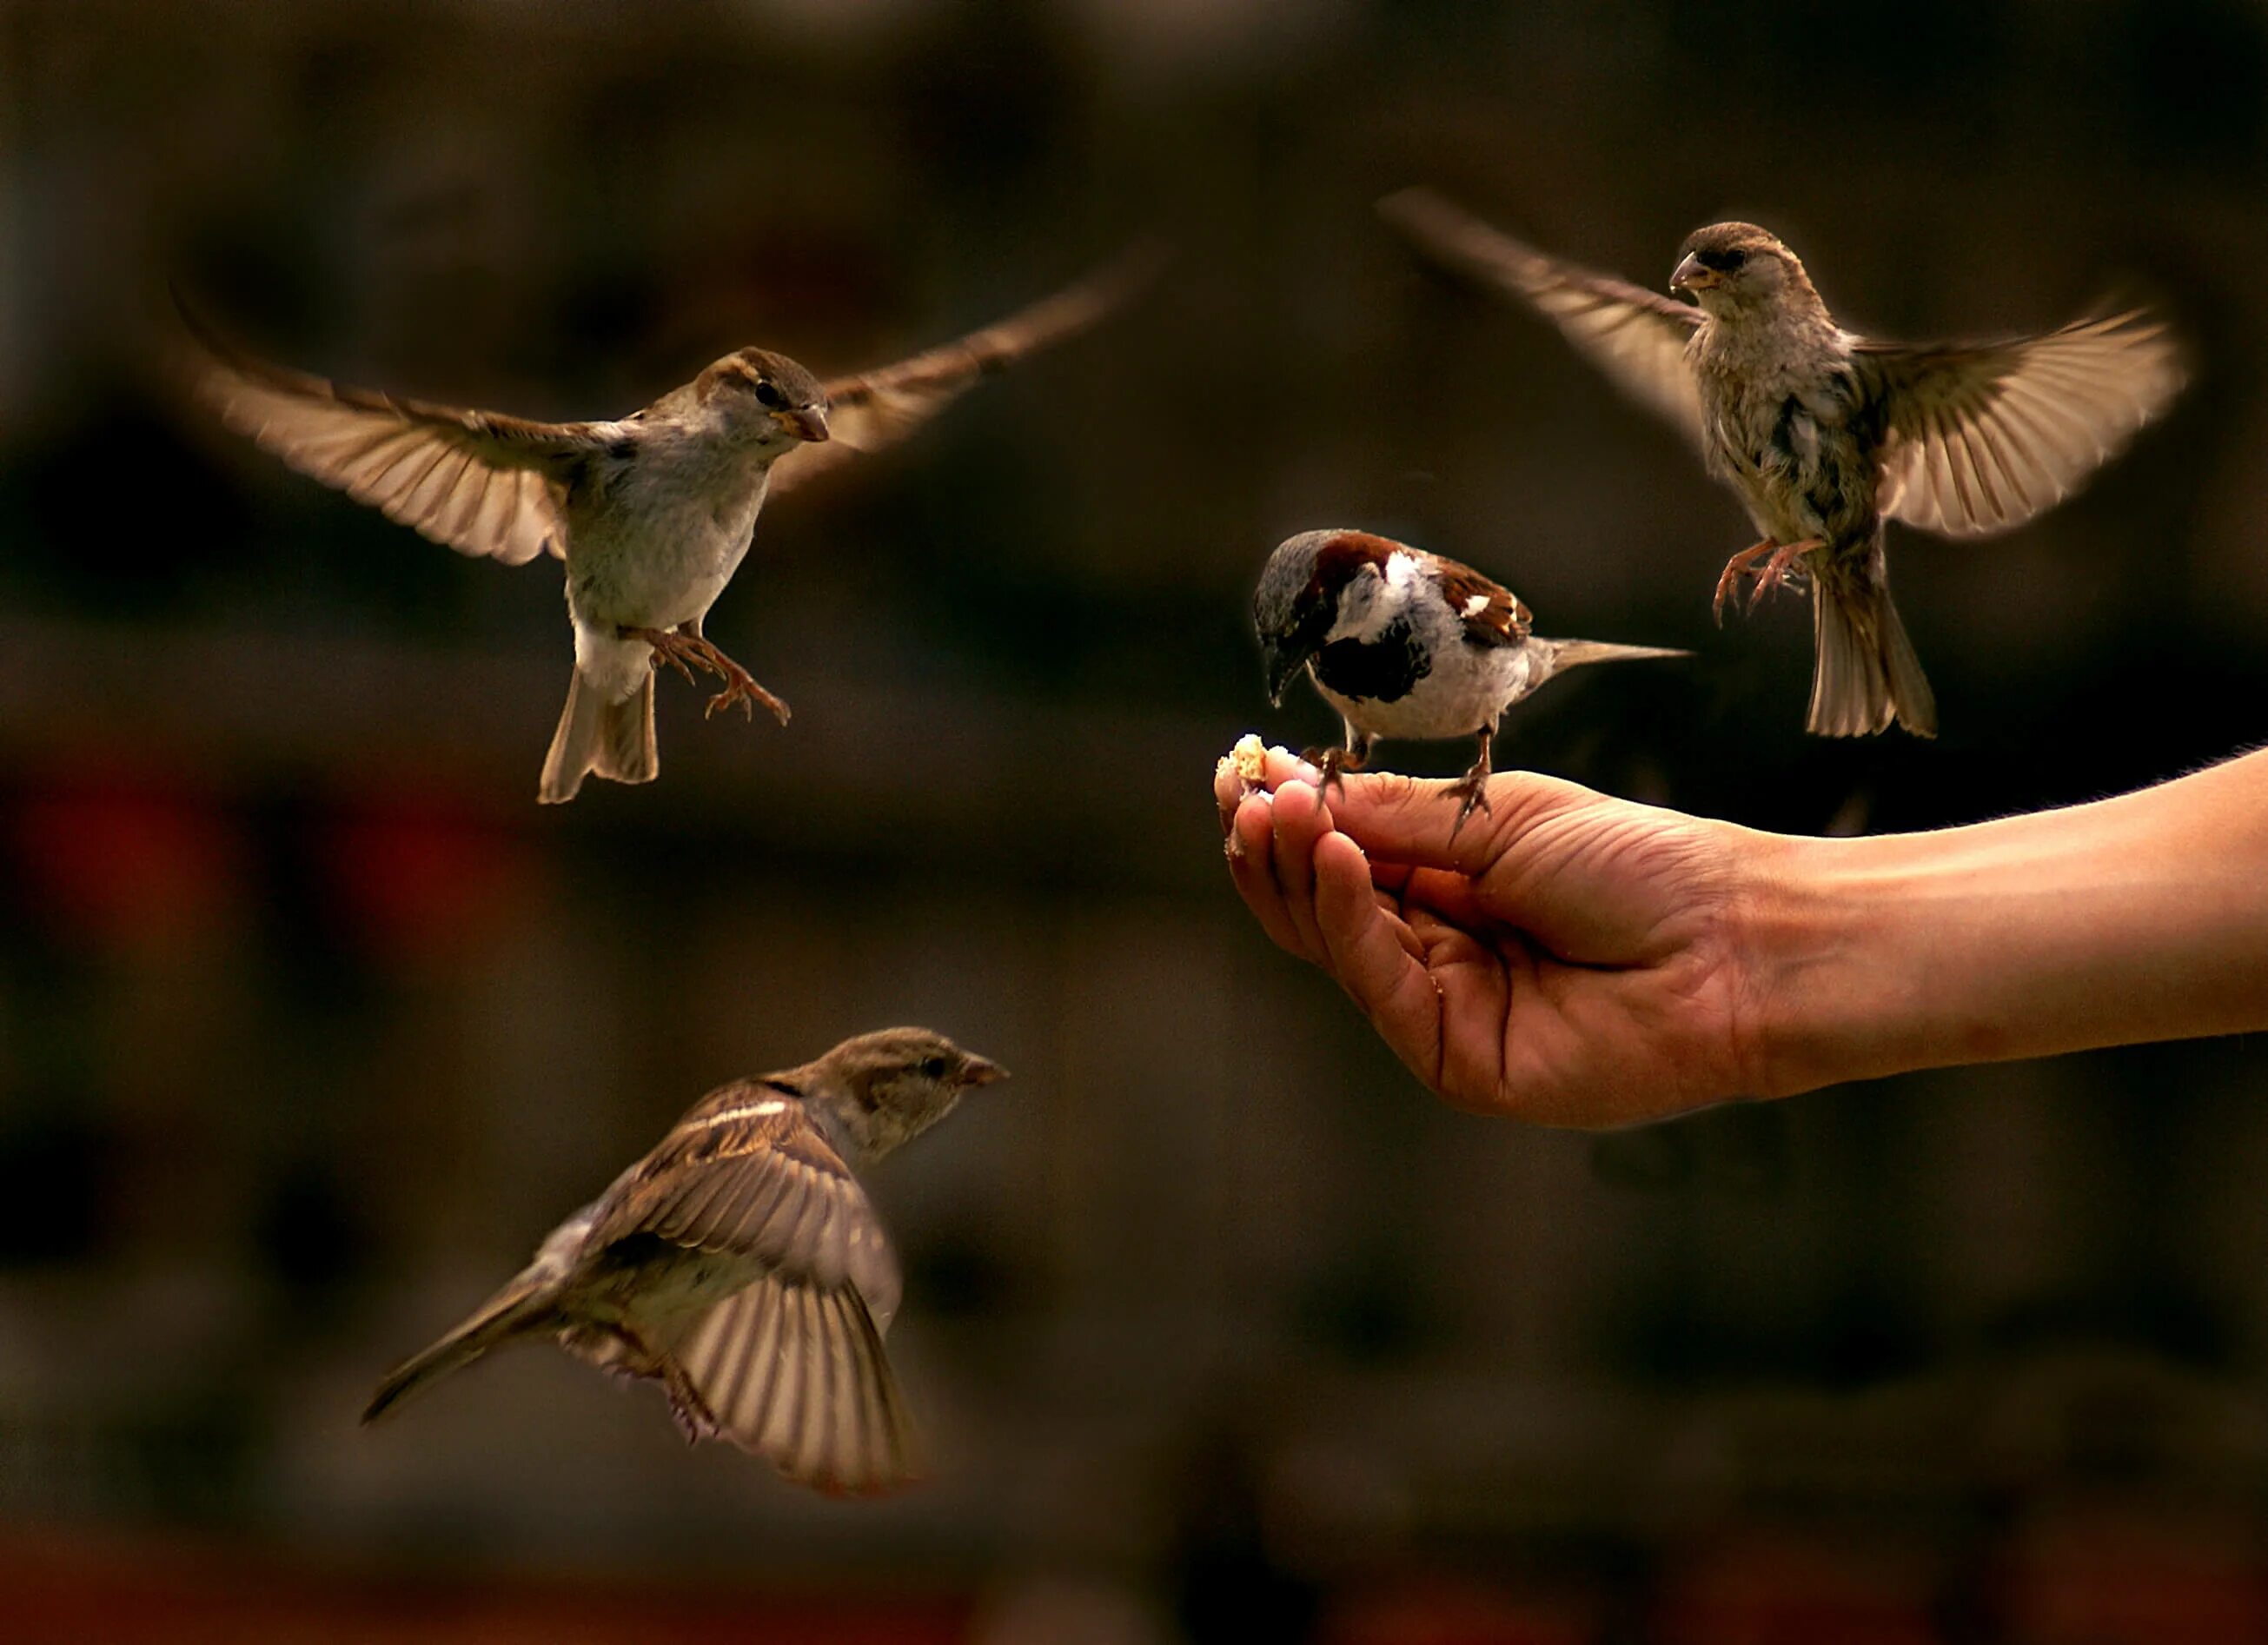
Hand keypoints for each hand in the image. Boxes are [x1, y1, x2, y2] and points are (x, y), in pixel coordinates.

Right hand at [1216, 746, 1772, 1127]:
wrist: (1734, 940)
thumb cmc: (1643, 867)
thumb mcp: (1501, 816)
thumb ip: (1396, 818)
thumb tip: (1296, 791)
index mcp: (1452, 892)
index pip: (1342, 859)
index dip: (1290, 819)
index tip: (1244, 770)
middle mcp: (1438, 955)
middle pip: (1321, 909)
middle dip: (1276, 846)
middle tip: (1244, 791)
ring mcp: (1443, 1011)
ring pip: (1335, 948)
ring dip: (1297, 873)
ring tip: (1275, 810)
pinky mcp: (1456, 1061)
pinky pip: (1379, 986)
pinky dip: (1347, 918)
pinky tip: (1335, 857)